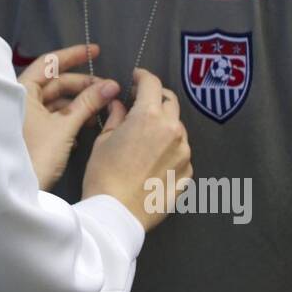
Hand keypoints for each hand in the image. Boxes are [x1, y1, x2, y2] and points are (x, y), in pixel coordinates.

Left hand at [18, 43, 120, 189]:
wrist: (16, 192)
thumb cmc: (36, 155)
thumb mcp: (65, 127)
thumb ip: (88, 103)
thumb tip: (111, 85)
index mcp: (22, 90)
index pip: (50, 63)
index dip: (74, 55)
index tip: (96, 51)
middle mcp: (20, 99)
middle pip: (56, 83)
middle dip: (83, 85)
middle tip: (109, 89)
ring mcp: (24, 117)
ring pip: (56, 102)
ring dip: (79, 104)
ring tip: (101, 110)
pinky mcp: (30, 134)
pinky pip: (53, 117)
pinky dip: (70, 118)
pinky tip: (86, 128)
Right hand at [82, 68, 190, 231]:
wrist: (116, 214)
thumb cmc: (103, 175)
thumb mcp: (104, 140)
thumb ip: (117, 117)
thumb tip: (119, 104)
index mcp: (149, 116)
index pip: (152, 83)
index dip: (142, 77)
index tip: (135, 78)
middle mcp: (173, 130)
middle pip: (170, 102)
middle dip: (156, 98)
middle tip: (141, 103)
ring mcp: (184, 153)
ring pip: (177, 128)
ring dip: (164, 126)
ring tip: (145, 138)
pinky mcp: (188, 173)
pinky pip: (181, 153)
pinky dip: (170, 150)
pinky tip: (153, 161)